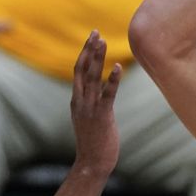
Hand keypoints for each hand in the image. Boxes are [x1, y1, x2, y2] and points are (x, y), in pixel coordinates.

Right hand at [69, 31, 121, 175]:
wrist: (91, 163)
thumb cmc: (94, 142)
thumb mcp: (88, 118)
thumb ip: (90, 103)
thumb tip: (98, 91)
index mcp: (77, 100)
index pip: (78, 71)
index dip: (84, 53)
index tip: (92, 37)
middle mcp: (80, 101)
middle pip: (82, 69)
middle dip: (89, 49)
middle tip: (96, 32)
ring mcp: (90, 108)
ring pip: (92, 77)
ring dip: (98, 58)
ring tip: (103, 41)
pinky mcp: (102, 116)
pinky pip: (107, 94)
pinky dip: (113, 79)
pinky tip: (118, 66)